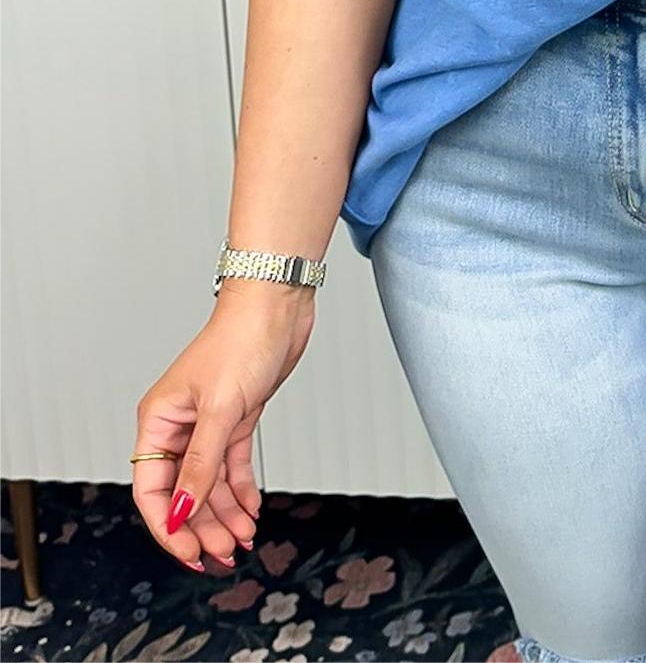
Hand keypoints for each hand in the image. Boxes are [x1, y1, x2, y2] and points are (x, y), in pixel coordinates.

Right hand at [132, 283, 314, 572]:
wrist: (277, 306)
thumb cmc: (241, 339)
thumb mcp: (221, 408)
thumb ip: (201, 465)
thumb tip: (181, 513)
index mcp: (158, 420)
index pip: (152, 488)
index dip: (168, 526)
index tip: (189, 552)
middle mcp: (179, 425)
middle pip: (182, 491)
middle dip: (202, 526)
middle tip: (223, 554)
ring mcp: (208, 423)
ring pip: (209, 483)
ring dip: (224, 514)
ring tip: (241, 540)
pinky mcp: (236, 418)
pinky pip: (231, 466)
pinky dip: (240, 491)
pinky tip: (250, 512)